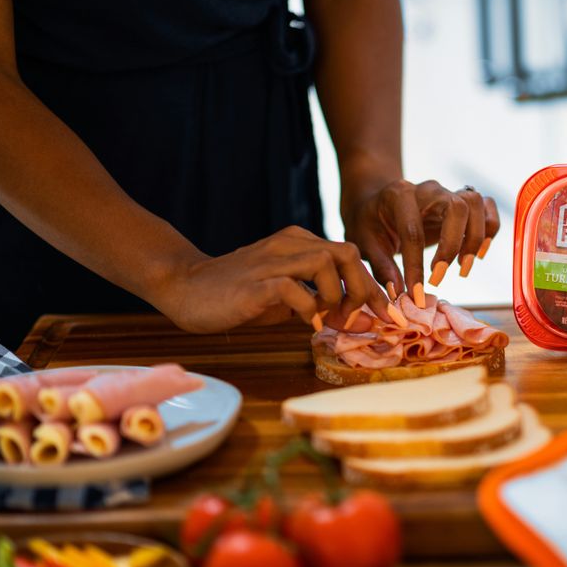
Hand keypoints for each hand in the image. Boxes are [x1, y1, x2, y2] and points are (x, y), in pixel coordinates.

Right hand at [155, 226, 389, 332]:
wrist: (185, 288)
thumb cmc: (238, 294)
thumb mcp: (287, 297)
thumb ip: (320, 302)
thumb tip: (358, 320)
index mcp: (300, 243)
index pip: (350, 255)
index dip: (372, 285)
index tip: (381, 312)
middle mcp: (289, 245)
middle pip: (347, 253)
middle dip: (363, 288)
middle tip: (357, 317)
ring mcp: (272, 262)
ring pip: (326, 262)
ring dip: (336, 296)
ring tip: (327, 318)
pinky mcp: (254, 283)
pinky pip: (293, 288)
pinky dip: (308, 309)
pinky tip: (306, 323)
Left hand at [343, 179, 500, 300]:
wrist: (377, 201)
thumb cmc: (369, 223)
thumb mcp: (364, 243)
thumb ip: (381, 267)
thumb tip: (398, 294)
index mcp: (398, 196)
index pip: (413, 231)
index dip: (416, 267)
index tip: (416, 294)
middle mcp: (428, 189)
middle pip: (457, 207)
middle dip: (452, 246)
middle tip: (439, 278)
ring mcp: (448, 192)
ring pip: (475, 203)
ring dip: (475, 239)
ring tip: (462, 268)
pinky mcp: (461, 201)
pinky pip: (488, 207)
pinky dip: (490, 229)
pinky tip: (478, 253)